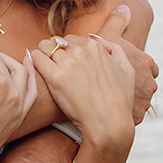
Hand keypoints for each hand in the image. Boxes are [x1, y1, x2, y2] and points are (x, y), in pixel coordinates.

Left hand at [31, 33, 135, 161]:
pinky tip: (39, 74)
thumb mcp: (127, 70)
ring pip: (44, 46)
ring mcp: (68, 63)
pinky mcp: (55, 77)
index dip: (67, 52)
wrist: (109, 124)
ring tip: (46, 71)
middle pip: (56, 42)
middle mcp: (81, 51)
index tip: (67, 65)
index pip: (71, 39)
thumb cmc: (119, 101)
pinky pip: (35, 57)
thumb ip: (114, 49)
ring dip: (43, 56)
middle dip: (54, 52)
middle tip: (55, 69)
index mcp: (95, 47)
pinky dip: (35, 63)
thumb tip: (95, 38)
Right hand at [96, 4, 157, 123]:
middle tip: (122, 85)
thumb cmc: (98, 61)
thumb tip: (125, 7)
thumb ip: (117, 23)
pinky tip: (115, 109)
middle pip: (147, 84)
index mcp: (146, 63)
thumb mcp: (107, 38)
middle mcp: (150, 82)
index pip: (149, 65)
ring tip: (116, 98)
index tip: (128, 69)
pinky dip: (128, 112)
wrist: (94, 96)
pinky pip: (135, 115)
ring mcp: (145, 101)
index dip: (137, 66)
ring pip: (142, 100)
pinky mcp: (137, 116)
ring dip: (133, 100)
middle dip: (138, 85)